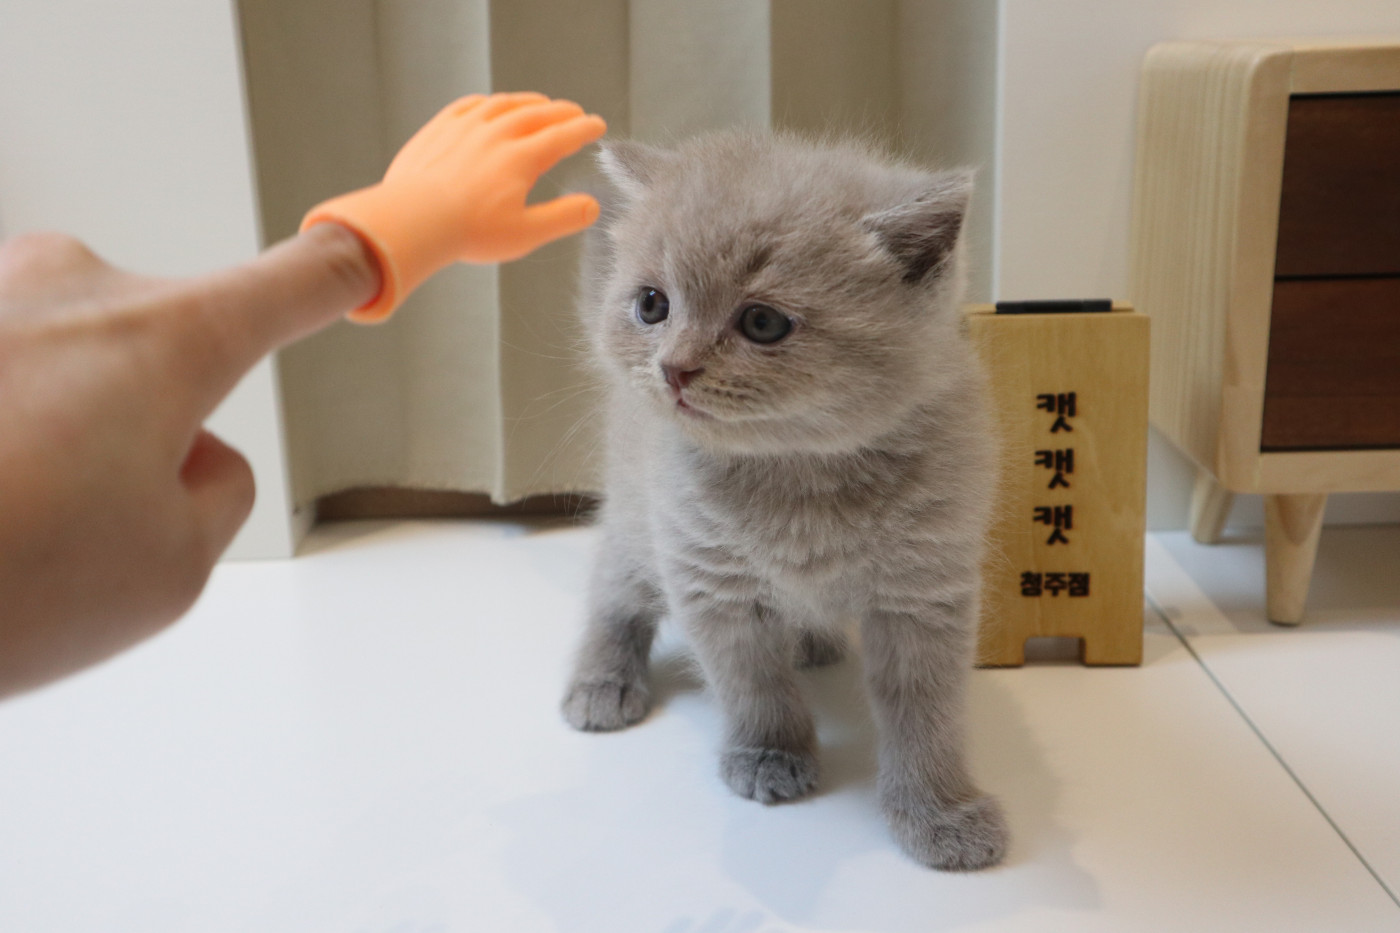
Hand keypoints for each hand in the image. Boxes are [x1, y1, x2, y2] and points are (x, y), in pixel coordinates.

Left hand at [0, 224, 378, 697]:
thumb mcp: (170, 568)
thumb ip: (215, 492)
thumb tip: (184, 456)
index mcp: (166, 337)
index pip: (290, 287)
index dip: (336, 275)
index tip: (356, 255)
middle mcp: (73, 289)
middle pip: (165, 347)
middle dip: (151, 423)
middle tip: (95, 516)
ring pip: (73, 367)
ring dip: (59, 434)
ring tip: (5, 521)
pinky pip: (0, 374)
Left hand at [301, 91, 606, 321]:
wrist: (412, 220)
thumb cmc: (467, 232)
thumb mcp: (526, 234)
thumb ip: (562, 218)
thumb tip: (591, 207)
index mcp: (521, 158)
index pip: (563, 136)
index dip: (584, 129)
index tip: (597, 125)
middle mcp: (496, 134)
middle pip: (538, 114)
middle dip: (562, 112)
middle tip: (576, 112)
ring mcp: (465, 127)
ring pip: (504, 104)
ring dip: (528, 101)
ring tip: (542, 103)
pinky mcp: (439, 129)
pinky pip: (468, 105)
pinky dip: (488, 102)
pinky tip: (491, 105)